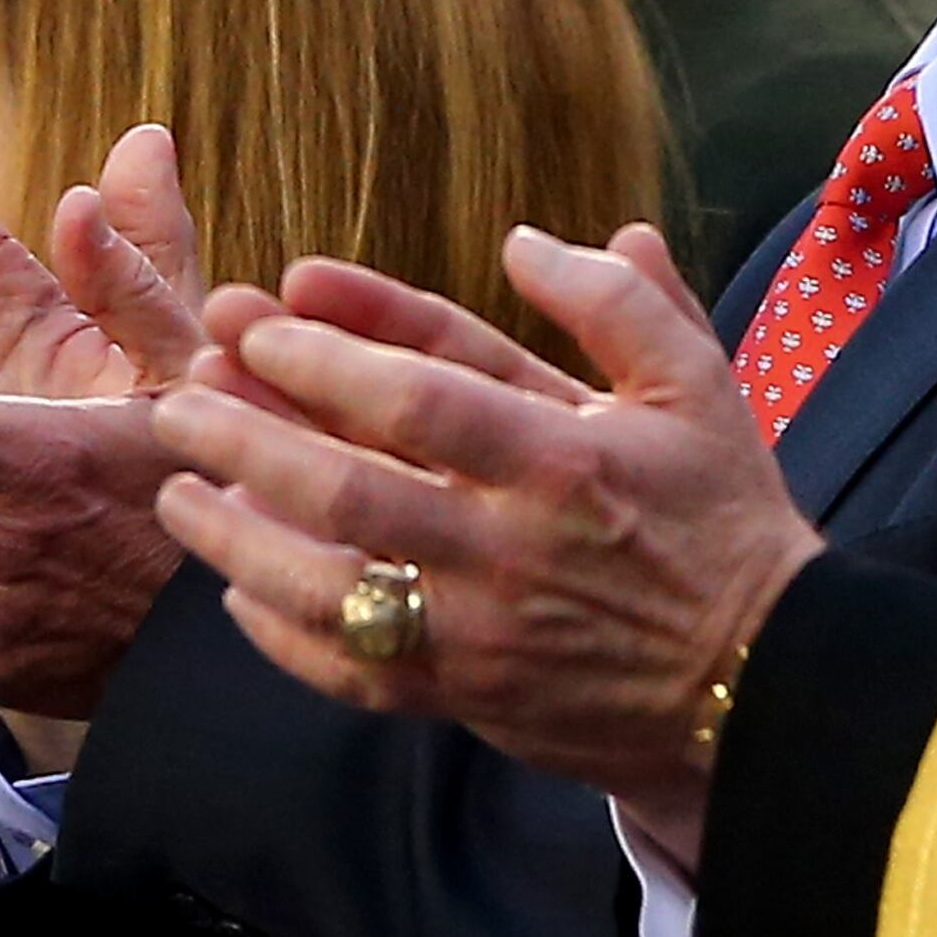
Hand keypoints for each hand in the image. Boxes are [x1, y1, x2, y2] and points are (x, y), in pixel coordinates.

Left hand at [150, 224, 821, 863]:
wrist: (762, 676)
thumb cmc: (724, 518)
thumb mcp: (699, 386)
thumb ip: (619, 301)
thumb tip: (528, 240)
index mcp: (565, 460)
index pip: (418, 398)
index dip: (329, 353)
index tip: (264, 314)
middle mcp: (507, 548)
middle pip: (343, 489)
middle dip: (248, 435)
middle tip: (180, 392)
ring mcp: (476, 632)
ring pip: (325, 586)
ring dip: (235, 536)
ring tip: (174, 489)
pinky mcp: (464, 696)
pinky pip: (347, 672)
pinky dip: (281, 634)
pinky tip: (235, 591)